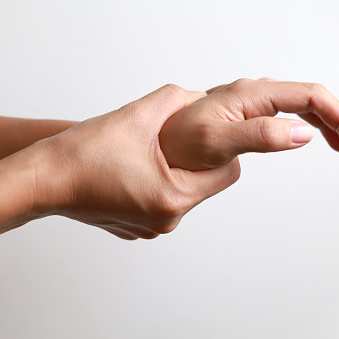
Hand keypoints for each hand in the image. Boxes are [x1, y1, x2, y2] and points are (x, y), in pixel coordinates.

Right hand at [35, 85, 239, 239]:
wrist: (44, 180)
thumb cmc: (81, 155)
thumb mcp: (135, 115)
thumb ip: (175, 100)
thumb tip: (201, 96)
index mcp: (172, 197)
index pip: (228, 174)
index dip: (223, 150)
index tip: (208, 135)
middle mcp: (166, 220)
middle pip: (208, 184)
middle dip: (198, 160)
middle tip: (177, 140)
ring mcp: (153, 227)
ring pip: (186, 192)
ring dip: (178, 170)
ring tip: (152, 153)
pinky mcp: (140, 227)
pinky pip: (165, 201)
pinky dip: (160, 183)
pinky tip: (138, 168)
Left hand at [160, 78, 338, 170]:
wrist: (153, 145)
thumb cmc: (175, 142)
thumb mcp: (216, 142)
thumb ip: (260, 135)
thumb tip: (303, 133)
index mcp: (253, 96)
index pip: (311, 97)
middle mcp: (256, 95)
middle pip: (313, 98)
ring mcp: (253, 104)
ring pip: (303, 105)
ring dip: (330, 123)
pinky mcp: (249, 116)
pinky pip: (288, 114)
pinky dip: (310, 125)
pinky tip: (314, 138)